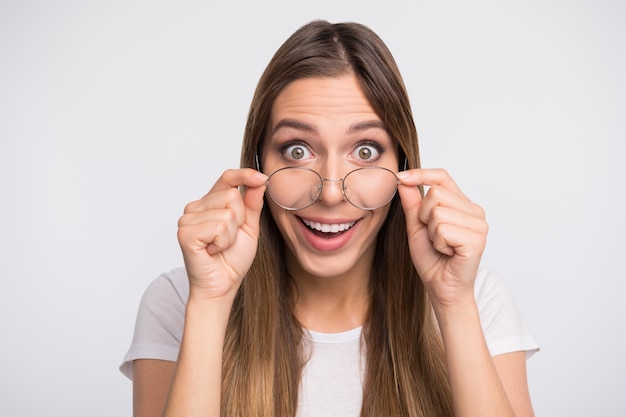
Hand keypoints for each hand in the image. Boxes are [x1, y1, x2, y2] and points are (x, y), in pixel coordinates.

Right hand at [176, 168, 267, 301]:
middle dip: (240, 220)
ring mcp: (187, 219)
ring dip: (231, 235)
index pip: (227, 177)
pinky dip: (222, 242)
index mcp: (210, 202)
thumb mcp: (249, 227)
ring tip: (219, 246)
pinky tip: (212, 251)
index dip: (244, 174)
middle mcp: (196, 206)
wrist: (222, 286)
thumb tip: (260, 180)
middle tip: (228, 239)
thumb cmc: (233, 259)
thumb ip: (252, 203)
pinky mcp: (185, 232)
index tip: (262, 178)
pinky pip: (218, 227)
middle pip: (232, 195)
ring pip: (227, 213)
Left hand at [397, 169, 487, 307]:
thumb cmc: (432, 259)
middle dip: (424, 216)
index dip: (421, 174)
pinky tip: (447, 252)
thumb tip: (404, 180)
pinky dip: (438, 243)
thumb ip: (412, 203)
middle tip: (433, 236)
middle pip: (436, 193)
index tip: (401, 177)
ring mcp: (479, 225)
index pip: (443, 177)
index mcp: (463, 205)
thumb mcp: (416, 226)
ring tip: (441, 246)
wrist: (441, 287)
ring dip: (431, 232)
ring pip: (438, 211)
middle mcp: (475, 212)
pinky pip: (443, 229)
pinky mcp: (476, 240)